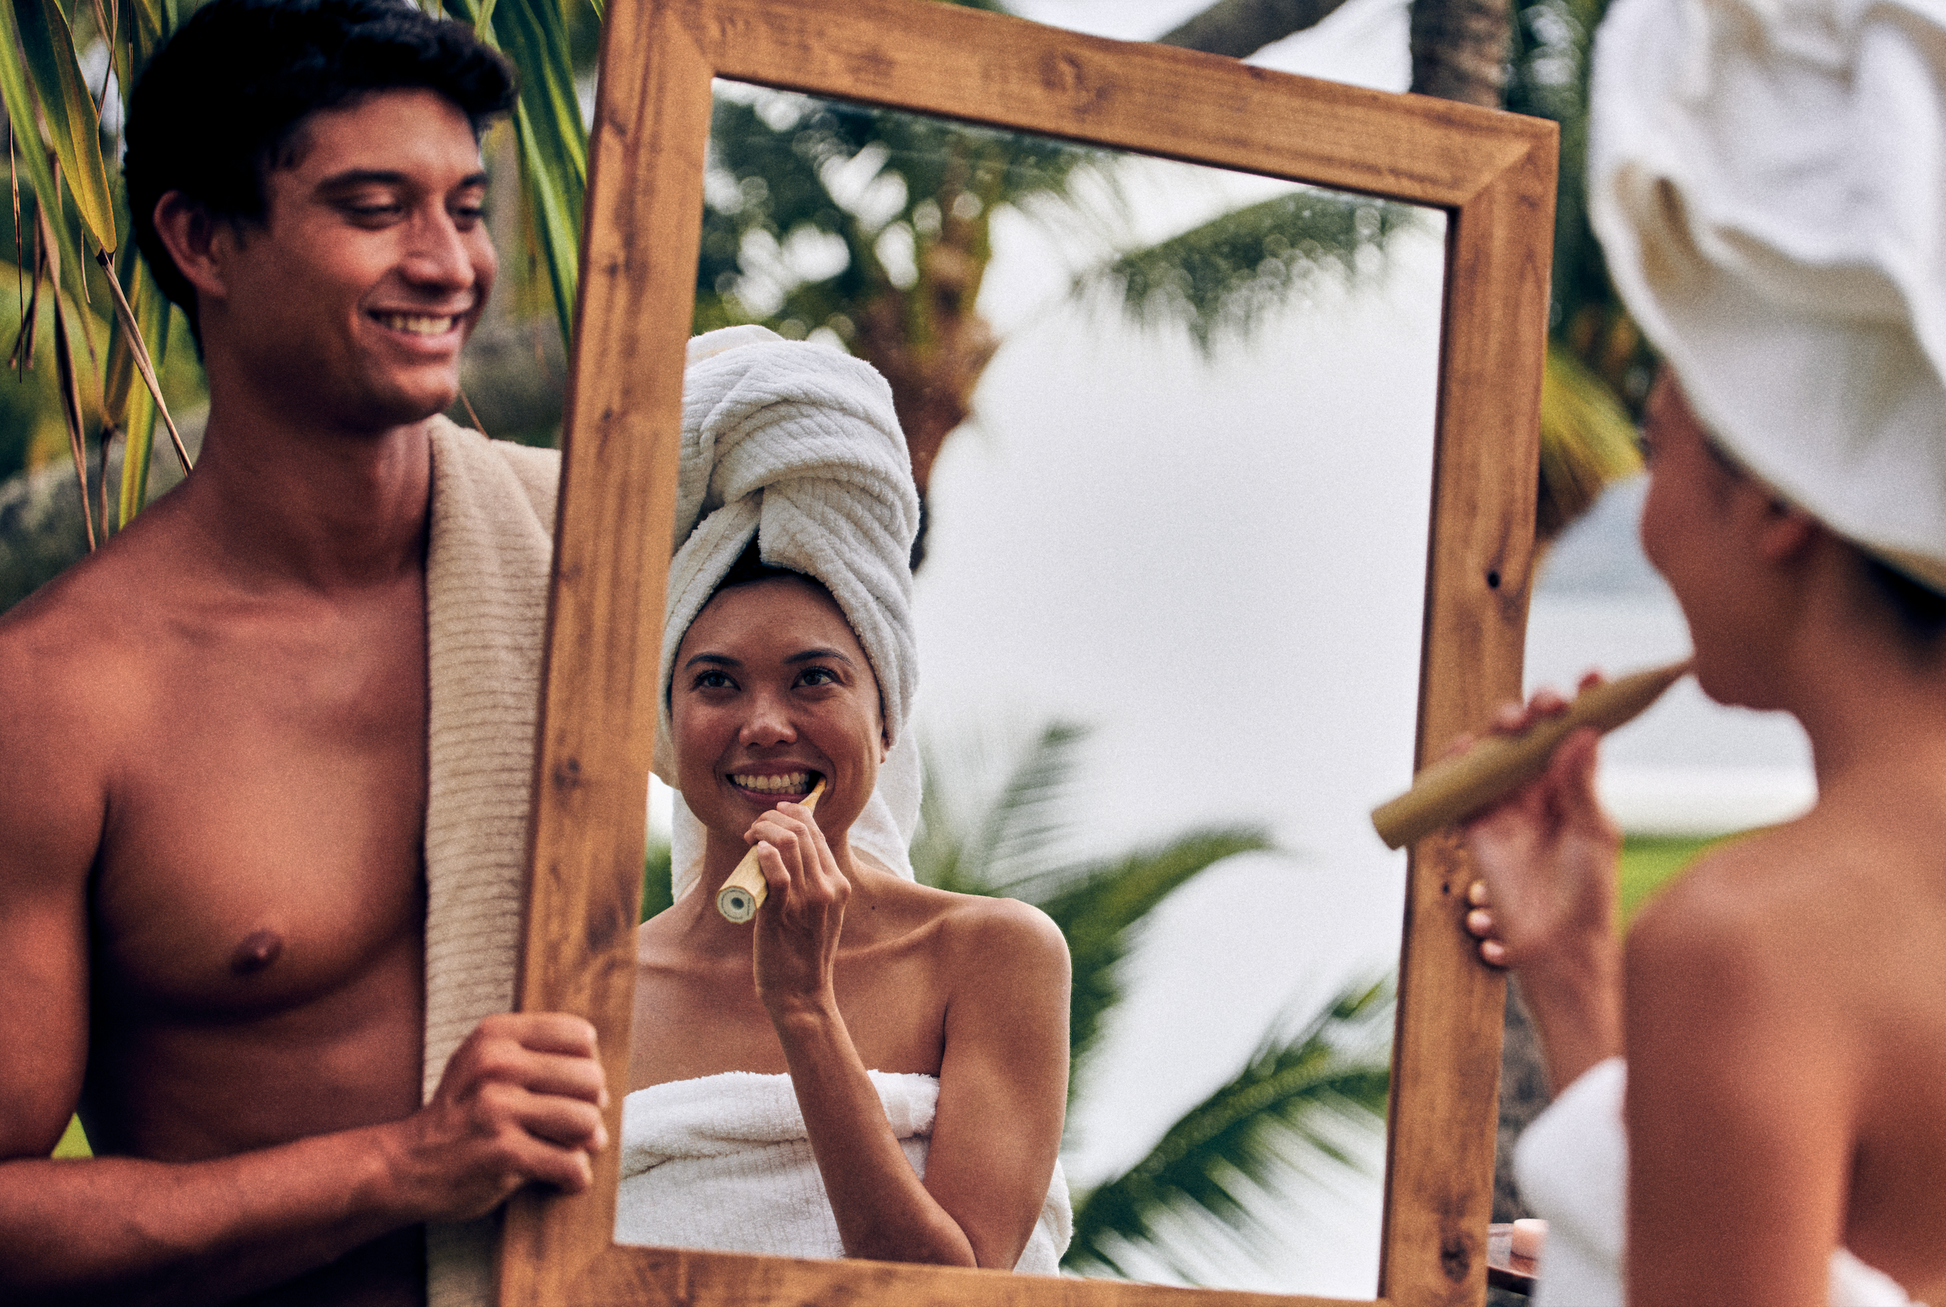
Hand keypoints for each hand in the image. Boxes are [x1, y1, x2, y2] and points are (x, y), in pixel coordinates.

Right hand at [384, 1012, 608, 1221]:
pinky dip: (574, 1176)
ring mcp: (498, 1109)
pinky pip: (570, 1164)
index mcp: (496, 1035)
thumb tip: (606, 1086)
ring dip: (586, 1143)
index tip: (569, 1087)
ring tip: (568, 1148)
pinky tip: (561, 1177)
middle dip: (591, 1107)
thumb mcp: (485, 1063)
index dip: (586, 1065)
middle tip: (571, 1124)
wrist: (405, 1164)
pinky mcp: (501, 1153)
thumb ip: (539, 1057)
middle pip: (591, 1080)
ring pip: (586, 1122)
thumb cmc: (460, 1113)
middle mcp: (497, 1065)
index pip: (580, 1037)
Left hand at [745, 800, 848, 1017]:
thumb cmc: (803, 955)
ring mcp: (807, 900)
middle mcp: (828, 887)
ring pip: (788, 843)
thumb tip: (785, 860)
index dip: (793, 814)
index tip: (774, 812)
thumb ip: (813, 889)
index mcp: (839, 885)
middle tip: (754, 827)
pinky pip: (776, 872)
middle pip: (801, 831)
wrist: (801, 993)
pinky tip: (755, 850)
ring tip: (750, 836)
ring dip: (763, 829)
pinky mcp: (783, 913)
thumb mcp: (821, 915)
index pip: (817, 833)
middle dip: (772, 818)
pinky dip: (764, 853)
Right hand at [1459, 674, 1621, 970]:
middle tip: (1548, 704)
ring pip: (1494, 749)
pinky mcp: (1475, 824)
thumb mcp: (1594, 832)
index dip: (1583, 701)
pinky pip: (1457, 785)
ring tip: (1512, 724)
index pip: (1576, 732)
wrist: (1557, 946)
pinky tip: (1466, 749)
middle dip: (1536, 707)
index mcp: (1575, 786)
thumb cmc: (1589, 894)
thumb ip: (1582, 783)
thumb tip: (1582, 731)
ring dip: (1498, 726)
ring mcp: (1505, 804)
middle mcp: (1539, 789)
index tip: (1593, 676)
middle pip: (1530, 731)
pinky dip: (1455, 763)